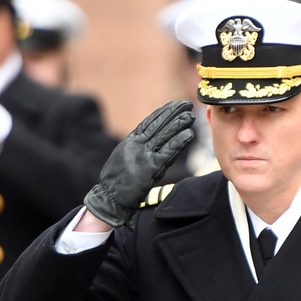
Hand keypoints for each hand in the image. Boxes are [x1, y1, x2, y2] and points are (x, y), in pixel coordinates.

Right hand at [84, 100, 194, 226]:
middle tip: (186, 103)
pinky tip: (189, 134)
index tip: (174, 104)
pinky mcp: (152, 168)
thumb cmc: (117, 180)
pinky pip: (168, 152)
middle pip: (158, 125)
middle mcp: (137, 145)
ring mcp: (144, 155)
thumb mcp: (124, 158)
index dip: (163, 113)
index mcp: (130, 141)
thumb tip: (146, 140)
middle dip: (173, 113)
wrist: (110, 197)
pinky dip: (179, 143)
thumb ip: (136, 148)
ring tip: (191, 115)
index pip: (149, 123)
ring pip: (164, 135)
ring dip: (179, 124)